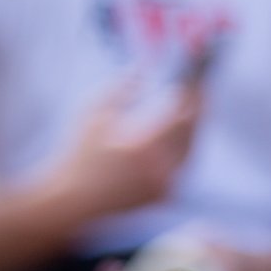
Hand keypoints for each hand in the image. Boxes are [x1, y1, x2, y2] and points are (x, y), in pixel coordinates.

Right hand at [50, 77, 201, 220]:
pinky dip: (184, 148)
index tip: (195, 76)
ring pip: (191, 149)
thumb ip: (118, 89)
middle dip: (198, 107)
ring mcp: (165, 183)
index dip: (193, 91)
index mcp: (145, 145)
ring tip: (191, 110)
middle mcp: (161, 167)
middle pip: (193, 130)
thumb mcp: (92, 118)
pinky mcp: (164, 196)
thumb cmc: (77, 158)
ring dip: (193, 128)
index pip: (183, 111)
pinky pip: (183, 166)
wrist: (71, 203)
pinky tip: (181, 136)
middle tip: (199, 89)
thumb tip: (140, 66)